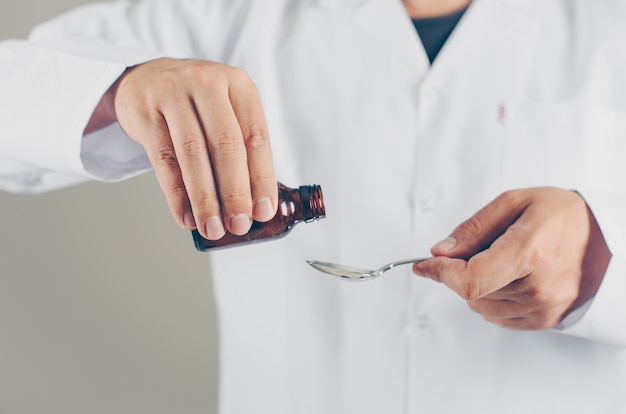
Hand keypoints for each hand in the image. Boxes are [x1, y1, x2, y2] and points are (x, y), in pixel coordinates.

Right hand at [86, 58, 277, 239]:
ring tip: (211, 227)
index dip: (261, 178)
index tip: (263, 211)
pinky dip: (176, 194)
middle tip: (238, 224)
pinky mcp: (145, 112)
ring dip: (204, 198)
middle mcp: (207, 84)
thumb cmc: (197, 105)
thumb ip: (242, 148)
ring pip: (192, 154)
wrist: (145, 78)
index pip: (256, 137)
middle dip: (234, 192)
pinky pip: (163, 161)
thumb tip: (253, 205)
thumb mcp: (227, 112)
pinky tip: (185, 217)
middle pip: (225, 145)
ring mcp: (173, 94)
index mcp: (239, 85)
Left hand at [413, 187, 610, 329]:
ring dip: (476, 285)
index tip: (424, 264)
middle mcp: (538, 286)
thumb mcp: (515, 202)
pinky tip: (509, 276)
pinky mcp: (546, 320)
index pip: (469, 279)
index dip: (440, 273)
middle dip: (458, 272)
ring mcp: (544, 307)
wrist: (608, 239)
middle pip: (470, 292)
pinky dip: (491, 298)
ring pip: (480, 305)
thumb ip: (473, 228)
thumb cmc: (562, 214)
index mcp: (529, 252)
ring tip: (501, 259)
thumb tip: (439, 251)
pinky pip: (498, 317)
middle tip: (475, 248)